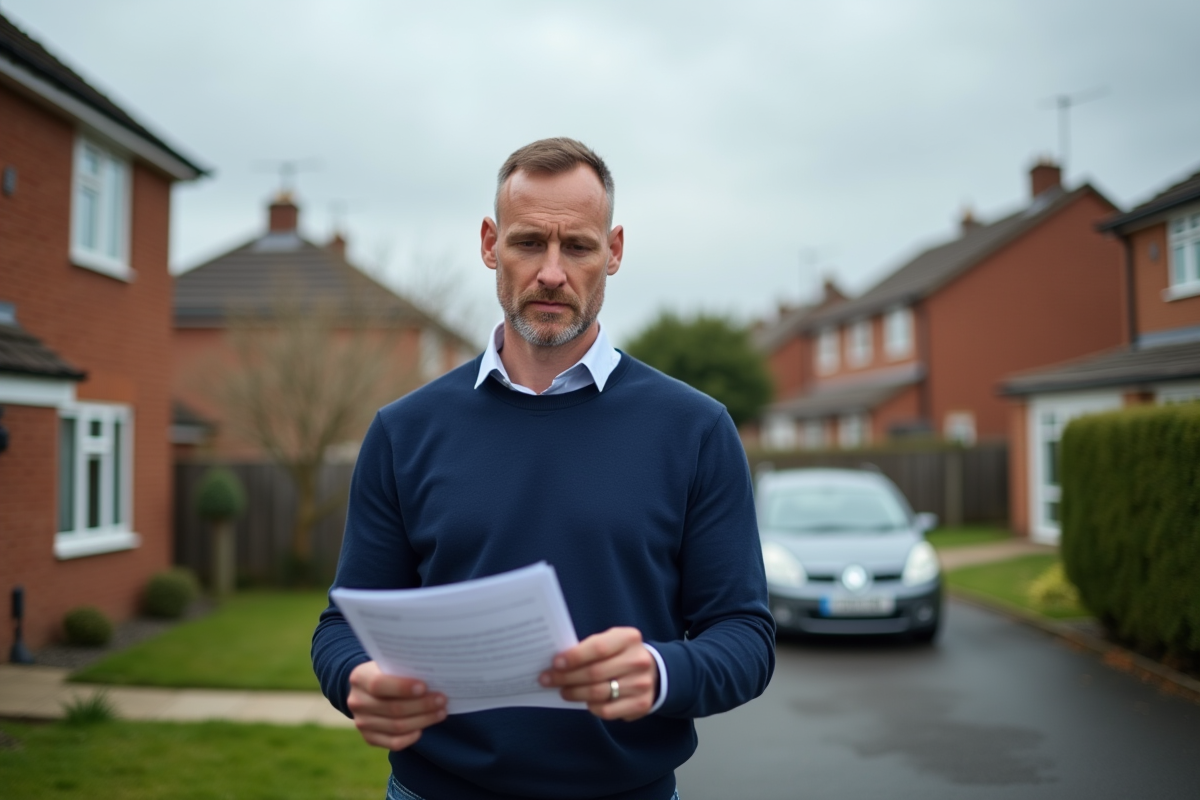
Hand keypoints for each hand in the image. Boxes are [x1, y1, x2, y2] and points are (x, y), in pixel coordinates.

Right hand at [347, 661, 446, 750]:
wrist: (368, 689)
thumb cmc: (388, 672)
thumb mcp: (390, 664)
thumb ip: (405, 669)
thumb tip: (435, 677)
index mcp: (360, 678)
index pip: (379, 684)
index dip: (402, 687)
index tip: (424, 687)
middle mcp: (356, 702)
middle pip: (392, 708)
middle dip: (421, 705)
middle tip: (442, 700)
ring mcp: (362, 722)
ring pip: (396, 727)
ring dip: (423, 720)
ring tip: (441, 712)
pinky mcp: (369, 738)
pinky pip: (394, 743)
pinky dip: (411, 737)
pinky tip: (424, 728)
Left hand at [539, 627, 657, 721]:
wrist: (654, 672)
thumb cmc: (621, 654)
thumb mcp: (611, 642)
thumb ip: (590, 648)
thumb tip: (558, 662)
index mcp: (629, 638)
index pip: (598, 648)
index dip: (574, 657)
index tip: (555, 663)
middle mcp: (638, 660)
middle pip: (595, 673)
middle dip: (566, 677)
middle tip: (548, 680)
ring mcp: (642, 684)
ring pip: (598, 693)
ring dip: (574, 694)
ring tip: (563, 691)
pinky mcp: (641, 704)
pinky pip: (607, 710)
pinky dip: (591, 707)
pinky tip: (584, 702)